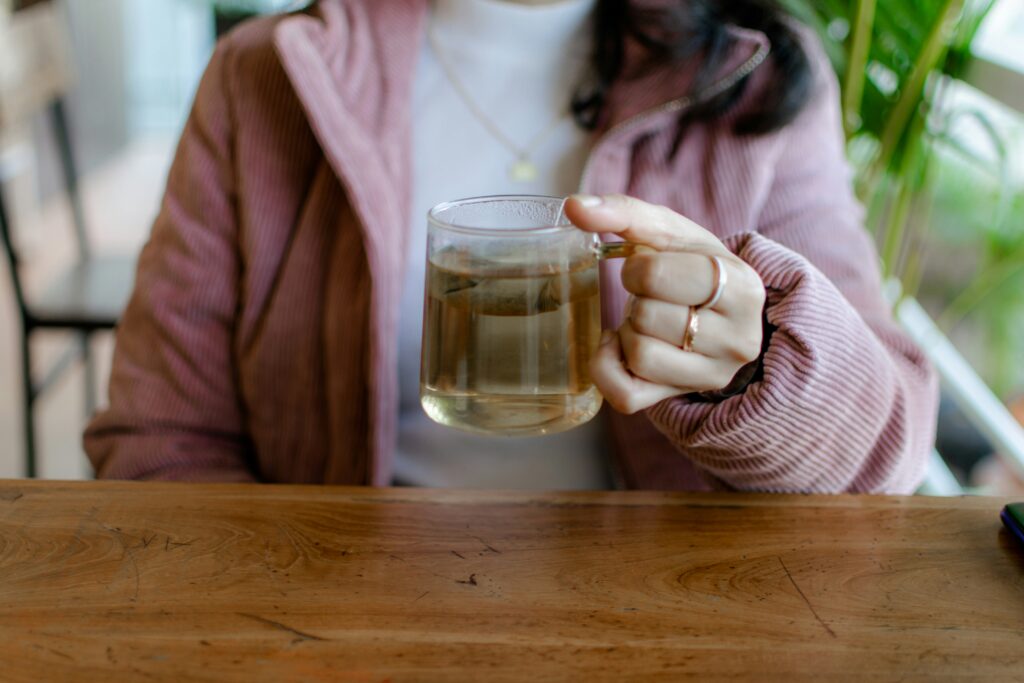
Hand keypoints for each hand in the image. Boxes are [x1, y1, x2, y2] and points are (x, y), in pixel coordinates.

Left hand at [565, 194, 765, 413]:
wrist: (722, 312)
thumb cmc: (692, 267)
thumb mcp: (672, 233)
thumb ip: (625, 212)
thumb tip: (573, 206)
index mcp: (742, 287)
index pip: (657, 277)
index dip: (637, 269)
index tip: (648, 268)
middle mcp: (737, 339)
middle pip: (647, 318)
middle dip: (636, 299)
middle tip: (651, 296)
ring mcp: (711, 375)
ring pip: (639, 355)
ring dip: (628, 331)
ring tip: (646, 319)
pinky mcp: (679, 396)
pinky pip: (625, 395)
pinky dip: (607, 367)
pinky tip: (620, 347)